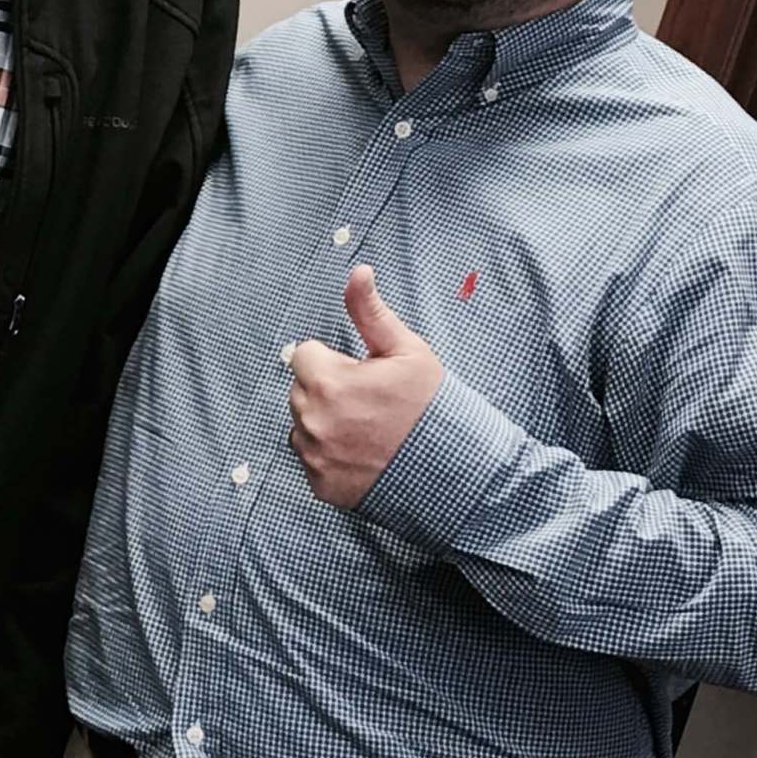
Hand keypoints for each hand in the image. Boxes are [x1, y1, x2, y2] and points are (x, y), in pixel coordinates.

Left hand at [288, 265, 444, 507]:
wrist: (455, 471)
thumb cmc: (431, 406)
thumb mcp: (407, 351)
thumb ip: (371, 312)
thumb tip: (357, 271)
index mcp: (328, 382)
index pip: (305, 355)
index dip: (334, 361)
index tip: (361, 374)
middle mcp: (313, 420)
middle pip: (301, 389)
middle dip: (326, 389)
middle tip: (367, 403)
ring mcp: (316, 457)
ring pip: (302, 424)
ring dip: (324, 421)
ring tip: (366, 429)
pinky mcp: (321, 485)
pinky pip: (311, 458)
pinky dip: (329, 455)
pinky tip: (361, 454)